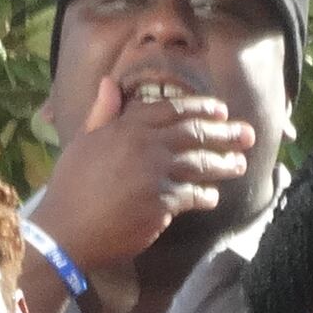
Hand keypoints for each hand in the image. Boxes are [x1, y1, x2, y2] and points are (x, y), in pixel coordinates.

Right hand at [34, 73, 258, 293]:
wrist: (66, 230)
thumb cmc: (71, 187)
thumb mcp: (82, 141)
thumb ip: (103, 112)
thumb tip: (111, 82)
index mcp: (127, 127)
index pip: (173, 110)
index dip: (201, 108)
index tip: (221, 111)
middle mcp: (144, 145)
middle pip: (194, 133)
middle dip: (225, 133)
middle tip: (247, 134)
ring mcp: (155, 174)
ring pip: (200, 163)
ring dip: (224, 163)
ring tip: (239, 164)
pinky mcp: (161, 203)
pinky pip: (193, 195)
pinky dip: (205, 195)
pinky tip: (213, 197)